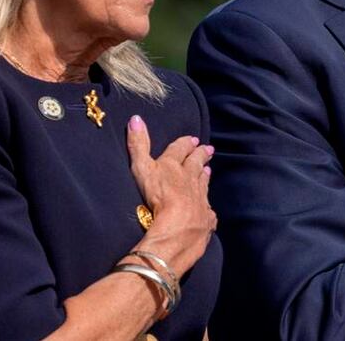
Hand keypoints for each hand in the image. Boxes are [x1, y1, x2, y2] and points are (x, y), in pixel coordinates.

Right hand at [126, 115, 216, 276]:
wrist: (179, 226)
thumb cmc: (158, 196)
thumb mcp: (142, 167)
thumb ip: (138, 144)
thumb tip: (136, 118)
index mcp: (174, 166)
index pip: (180, 150)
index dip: (185, 144)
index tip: (191, 139)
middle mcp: (190, 179)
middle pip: (197, 163)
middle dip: (201, 154)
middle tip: (207, 148)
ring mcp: (200, 198)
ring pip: (203, 184)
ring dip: (204, 175)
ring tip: (208, 169)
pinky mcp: (205, 218)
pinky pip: (207, 211)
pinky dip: (207, 207)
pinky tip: (208, 208)